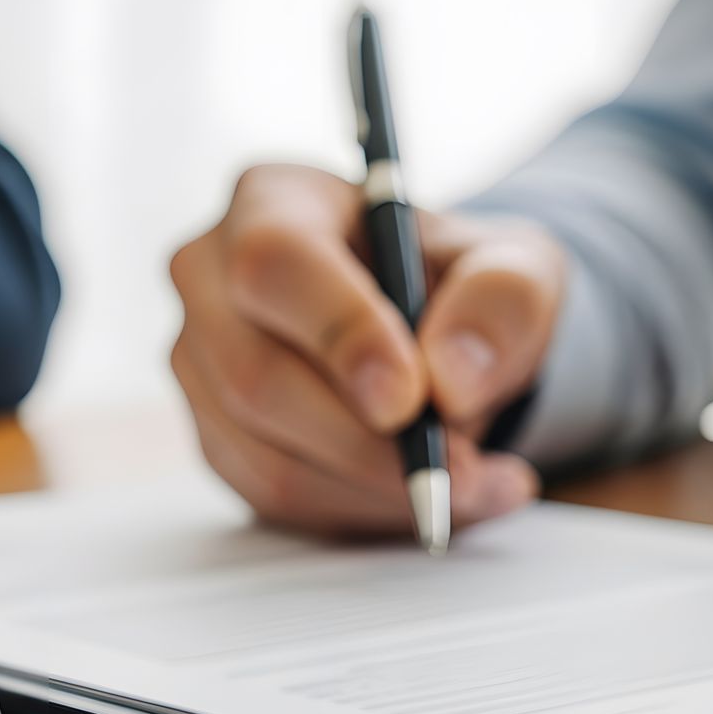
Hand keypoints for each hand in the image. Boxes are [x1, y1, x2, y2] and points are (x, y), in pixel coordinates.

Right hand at [169, 164, 565, 534]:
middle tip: (464, 469)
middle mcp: (208, 277)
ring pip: (266, 454)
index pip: (276, 263)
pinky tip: (431, 495)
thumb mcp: (516, 266)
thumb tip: (448, 380)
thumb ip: (502, 300)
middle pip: (255, 376)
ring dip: (378, 490)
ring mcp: (197, 363)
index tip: (410, 401)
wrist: (431, 334)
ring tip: (475, 485)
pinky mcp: (212, 436)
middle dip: (368, 443)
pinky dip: (362, 513)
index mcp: (272, 200)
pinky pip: (274, 498)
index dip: (339, 334)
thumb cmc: (459, 284)